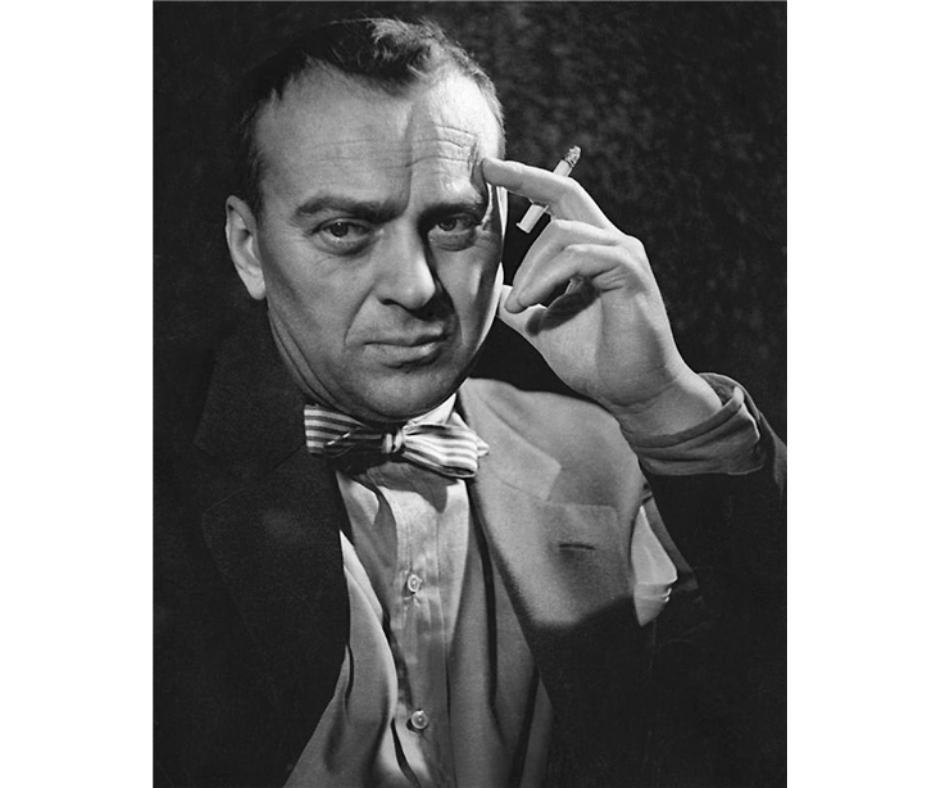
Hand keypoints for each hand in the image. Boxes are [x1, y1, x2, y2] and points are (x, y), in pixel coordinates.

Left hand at [482, 157, 721, 436]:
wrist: (633, 393)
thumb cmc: (596, 361)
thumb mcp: (544, 327)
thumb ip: (524, 306)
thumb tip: (496, 294)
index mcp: (591, 252)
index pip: (558, 202)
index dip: (526, 182)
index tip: (489, 169)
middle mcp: (611, 244)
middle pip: (566, 193)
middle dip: (525, 177)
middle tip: (487, 170)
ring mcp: (624, 256)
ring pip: (563, 231)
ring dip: (528, 269)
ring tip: (518, 306)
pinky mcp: (630, 273)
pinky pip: (579, 256)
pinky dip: (546, 277)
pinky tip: (530, 304)